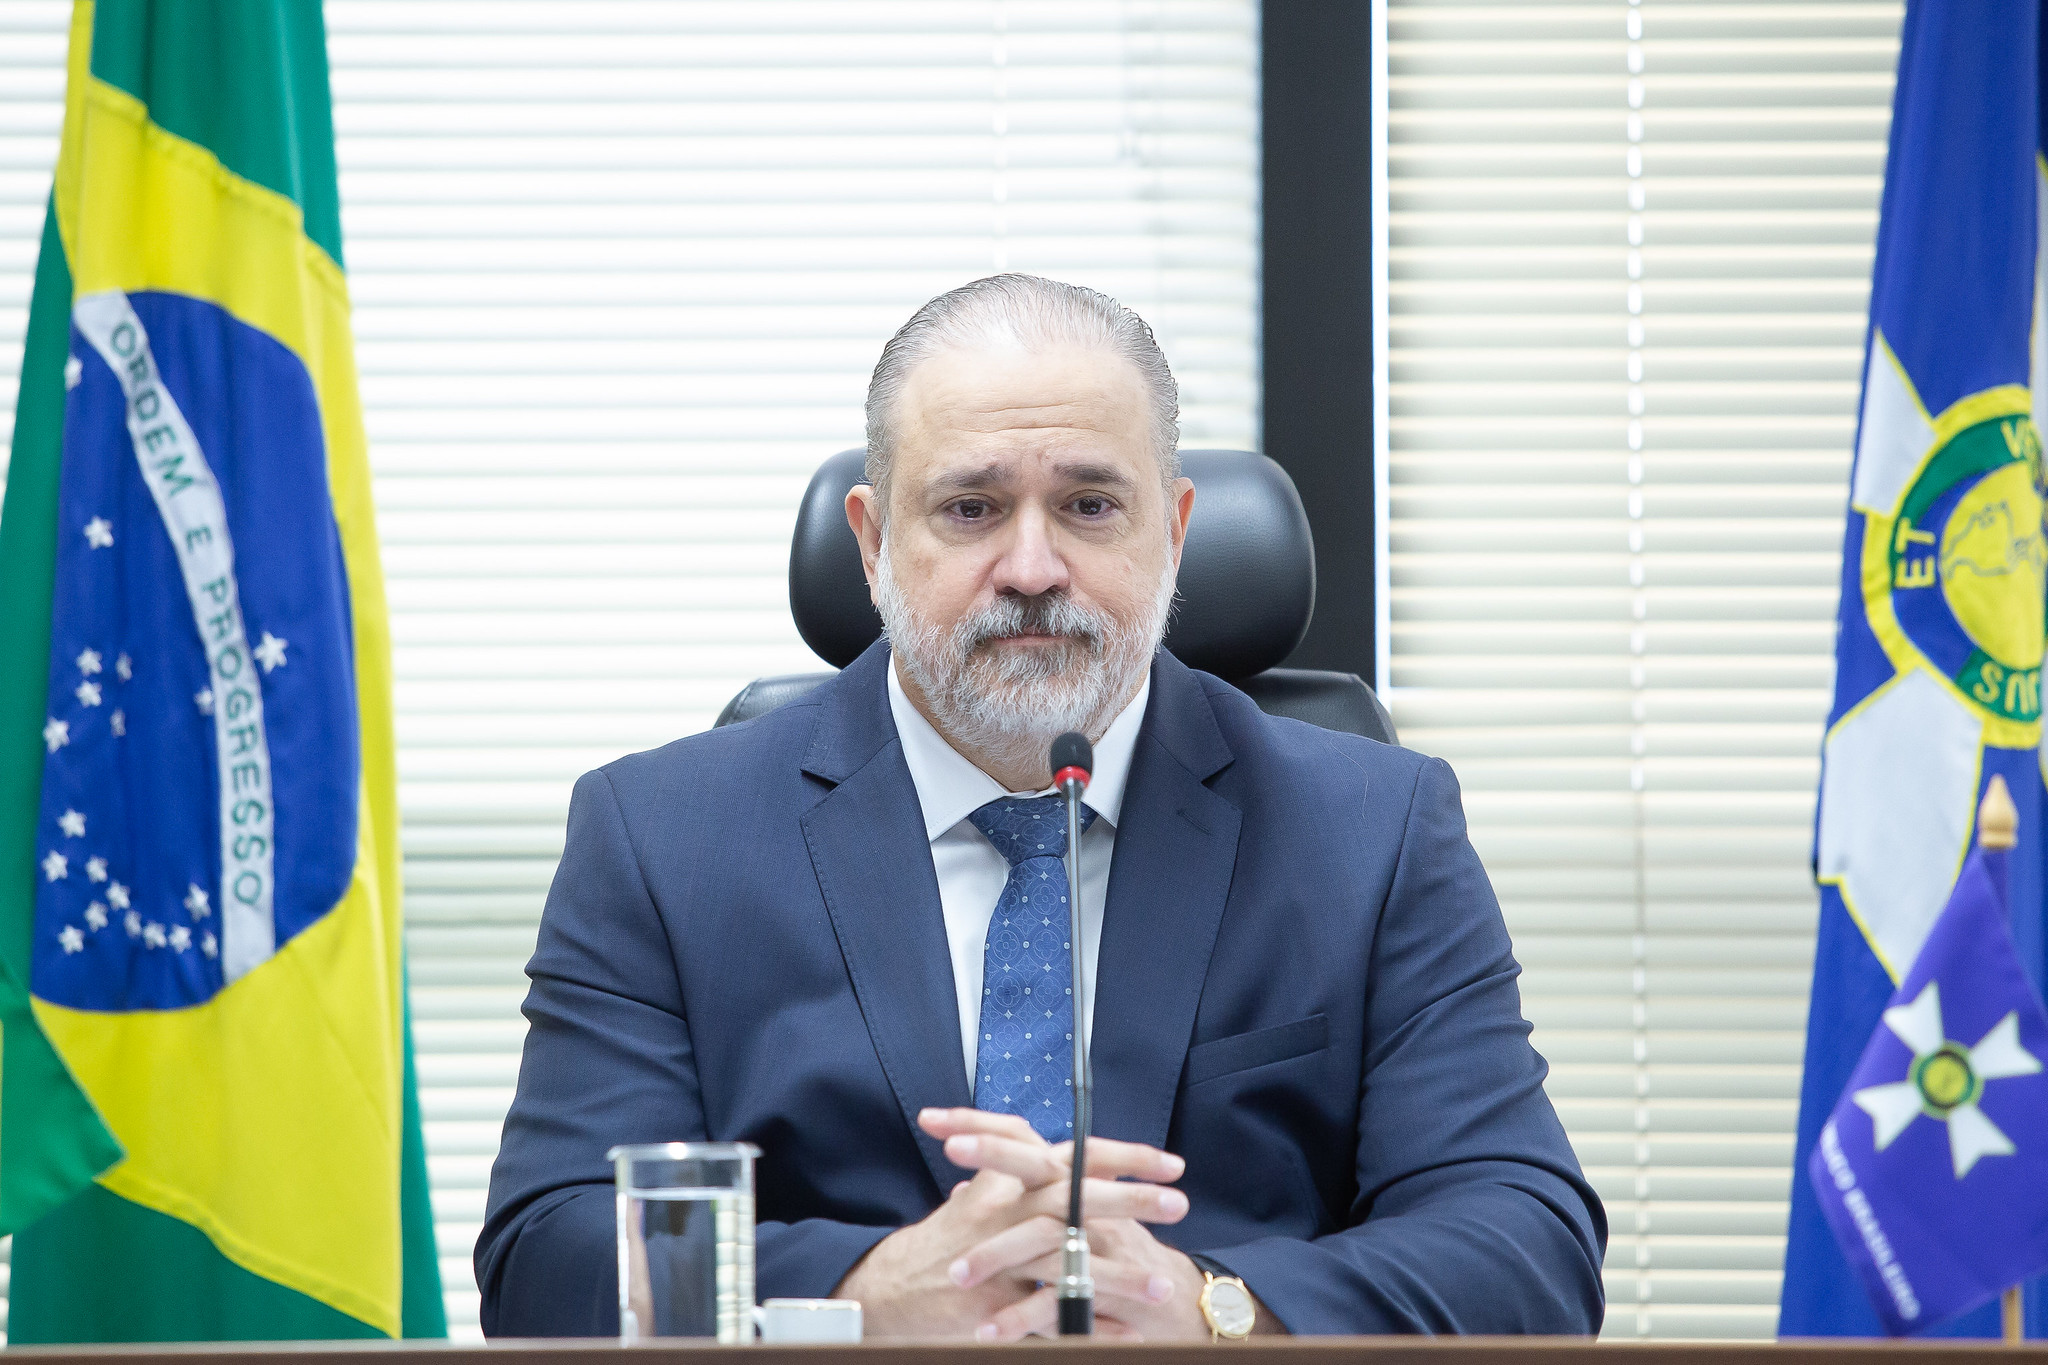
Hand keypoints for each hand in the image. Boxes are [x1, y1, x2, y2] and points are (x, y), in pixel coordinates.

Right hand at [834, 1109, 1187, 1339]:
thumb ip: (1007, 1175)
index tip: (1171, 1164)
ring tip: (1162, 1286)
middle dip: (1131, 1198)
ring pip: (1066, 1258)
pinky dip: (1088, 1326)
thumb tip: (1028, 1150)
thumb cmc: (940, 1243)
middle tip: (1179, 1202)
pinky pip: (1048, 1315)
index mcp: (1009, 1181)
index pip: (1075, 1157)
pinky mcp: (993, 1303)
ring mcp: (999, 1258)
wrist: (890, 1289)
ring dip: (1118, 1274)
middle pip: (1075, 1196)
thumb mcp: (977, 1199)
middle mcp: (1006, 1211)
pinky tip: (1126, 1333)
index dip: (1125, 1157)